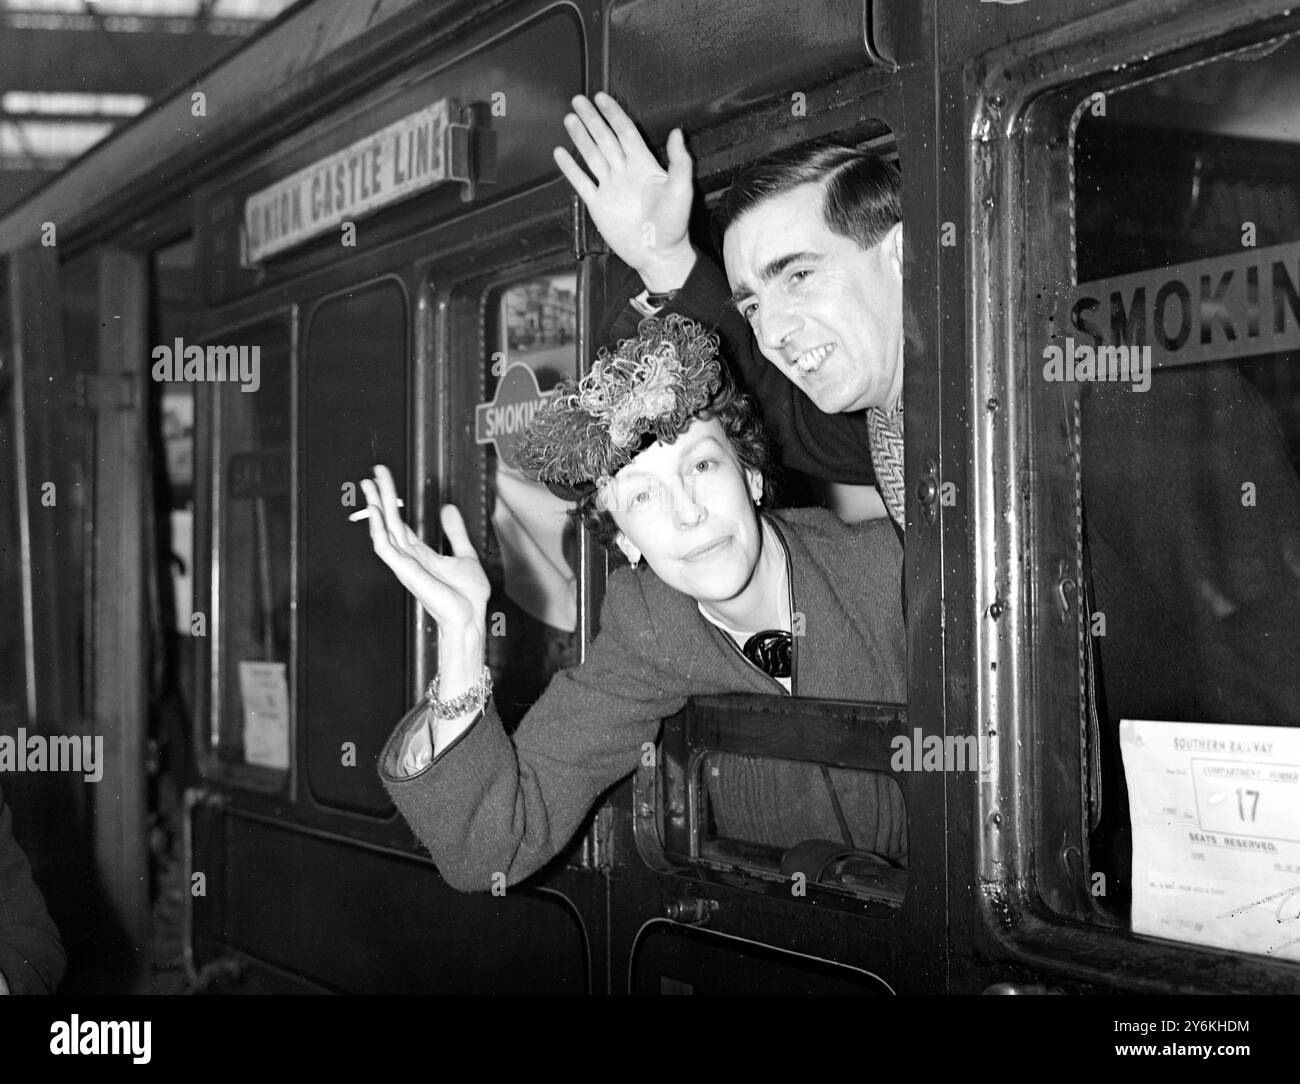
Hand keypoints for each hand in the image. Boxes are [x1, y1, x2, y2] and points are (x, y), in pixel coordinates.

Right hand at [360, 466, 487, 695]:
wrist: (470, 618)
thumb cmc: (467, 596)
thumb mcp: (465, 554)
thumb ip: (455, 532)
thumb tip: (447, 509)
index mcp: (420, 554)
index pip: (400, 522)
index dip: (391, 500)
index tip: (383, 480)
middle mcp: (408, 557)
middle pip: (389, 521)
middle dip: (381, 496)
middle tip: (373, 473)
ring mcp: (405, 564)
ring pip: (384, 530)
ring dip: (376, 507)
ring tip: (370, 486)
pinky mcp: (406, 571)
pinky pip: (386, 547)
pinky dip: (378, 529)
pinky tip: (376, 511)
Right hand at [554, 92, 695, 290]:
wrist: (658, 254)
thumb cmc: (674, 225)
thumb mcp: (681, 190)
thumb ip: (679, 162)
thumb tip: (677, 132)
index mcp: (643, 165)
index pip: (625, 132)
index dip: (614, 114)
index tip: (602, 97)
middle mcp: (624, 172)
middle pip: (605, 138)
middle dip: (592, 119)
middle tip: (578, 100)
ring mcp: (610, 188)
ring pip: (592, 155)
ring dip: (580, 137)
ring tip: (569, 119)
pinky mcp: (598, 205)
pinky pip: (582, 182)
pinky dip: (570, 168)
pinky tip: (560, 153)